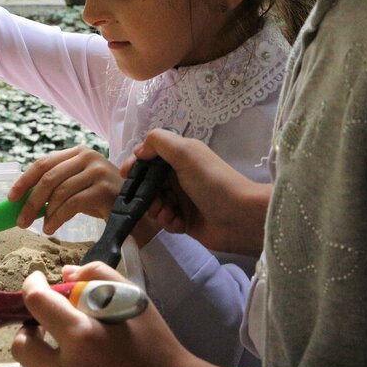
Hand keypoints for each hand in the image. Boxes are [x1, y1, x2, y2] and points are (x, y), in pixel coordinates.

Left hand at [9, 146, 122, 234]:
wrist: (135, 210)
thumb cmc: (101, 199)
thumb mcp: (77, 186)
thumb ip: (55, 186)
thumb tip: (23, 200)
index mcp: (77, 152)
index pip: (43, 162)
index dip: (24, 180)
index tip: (12, 198)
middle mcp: (87, 156)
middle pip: (49, 177)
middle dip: (31, 201)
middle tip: (21, 220)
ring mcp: (97, 170)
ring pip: (60, 191)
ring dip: (46, 213)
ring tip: (42, 227)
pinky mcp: (103, 187)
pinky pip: (72, 203)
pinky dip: (58, 217)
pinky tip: (52, 227)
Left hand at [11, 262, 228, 366]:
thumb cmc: (154, 342)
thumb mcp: (131, 298)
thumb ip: (97, 275)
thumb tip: (65, 274)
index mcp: (82, 336)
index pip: (36, 302)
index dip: (32, 284)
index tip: (37, 280)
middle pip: (21, 346)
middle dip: (28, 328)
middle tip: (46, 321)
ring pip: (34, 366)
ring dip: (44, 349)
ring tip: (70, 342)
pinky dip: (57, 366)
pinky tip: (81, 360)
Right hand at [126, 129, 269, 257]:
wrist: (240, 217)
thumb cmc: (212, 181)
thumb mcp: (186, 152)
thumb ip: (158, 142)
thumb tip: (138, 150)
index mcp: (180, 157)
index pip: (150, 157)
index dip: (136, 164)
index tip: (126, 175)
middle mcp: (180, 176)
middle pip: (149, 182)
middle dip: (145, 192)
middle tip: (151, 201)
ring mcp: (183, 199)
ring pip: (155, 203)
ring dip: (156, 209)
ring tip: (167, 214)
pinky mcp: (186, 221)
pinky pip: (166, 221)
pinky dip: (168, 222)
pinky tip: (178, 224)